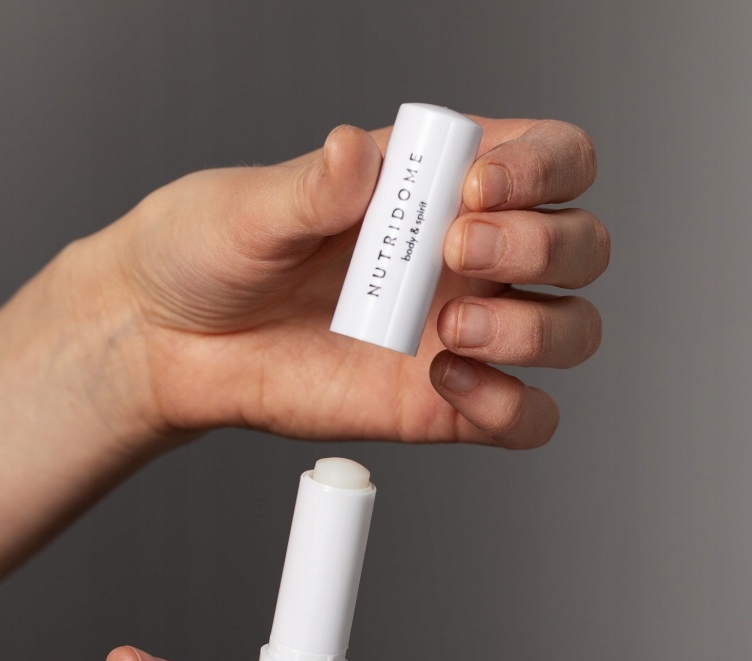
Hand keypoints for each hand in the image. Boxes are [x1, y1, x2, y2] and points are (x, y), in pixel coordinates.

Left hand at [74, 115, 607, 449]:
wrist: (169, 342)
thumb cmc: (206, 254)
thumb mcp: (251, 207)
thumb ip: (313, 186)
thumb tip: (355, 152)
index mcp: (433, 187)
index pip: (553, 158)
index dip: (543, 169)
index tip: (476, 190)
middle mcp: (462, 259)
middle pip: (582, 245)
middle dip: (542, 247)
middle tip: (456, 252)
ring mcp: (457, 334)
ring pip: (570, 330)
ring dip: (536, 328)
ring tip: (449, 325)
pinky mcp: (438, 404)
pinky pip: (523, 418)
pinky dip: (511, 407)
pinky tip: (446, 381)